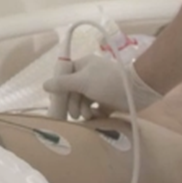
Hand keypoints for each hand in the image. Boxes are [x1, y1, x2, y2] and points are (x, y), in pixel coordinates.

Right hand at [42, 54, 163, 118]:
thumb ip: (62, 84)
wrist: (137, 90)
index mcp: (82, 66)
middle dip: (73, 104)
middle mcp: (89, 76)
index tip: (58, 102)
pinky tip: (97, 116)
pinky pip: (94, 109)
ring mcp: (99, 89)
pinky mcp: (107, 101)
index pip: (64, 77)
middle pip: (72, 92)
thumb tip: (44, 85)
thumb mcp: (82, 81)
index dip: (60, 90)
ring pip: (82, 102)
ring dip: (83, 110)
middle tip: (75, 114)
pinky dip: (94, 114)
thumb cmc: (107, 82)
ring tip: (89, 115)